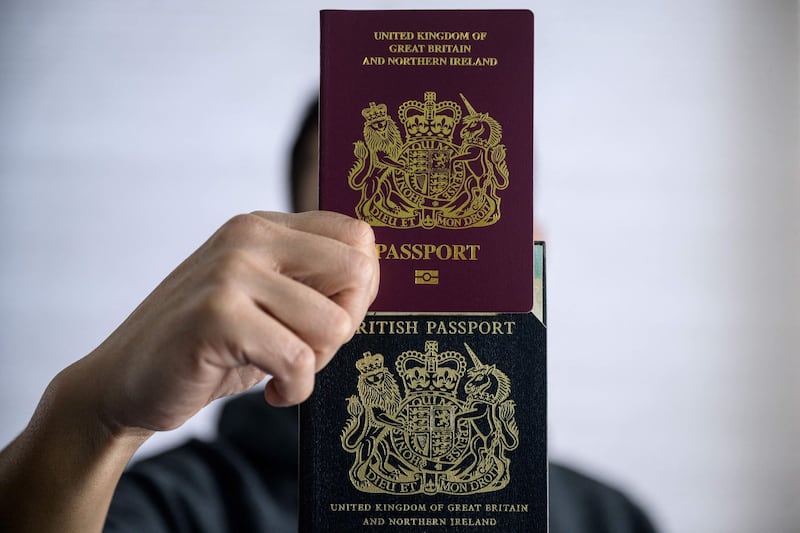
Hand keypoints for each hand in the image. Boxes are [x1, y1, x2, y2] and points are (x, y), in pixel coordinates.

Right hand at [82, 210, 378, 433]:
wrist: (123, 382)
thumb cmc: (208, 345)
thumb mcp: (264, 299)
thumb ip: (310, 280)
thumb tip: (375, 277)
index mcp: (264, 226)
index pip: (357, 237)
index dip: (360, 289)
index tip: (328, 320)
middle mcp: (248, 236)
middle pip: (358, 273)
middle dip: (346, 325)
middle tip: (309, 348)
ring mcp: (230, 272)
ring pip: (333, 323)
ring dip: (317, 363)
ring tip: (280, 369)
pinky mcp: (217, 316)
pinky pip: (299, 360)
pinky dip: (293, 390)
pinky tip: (268, 391)